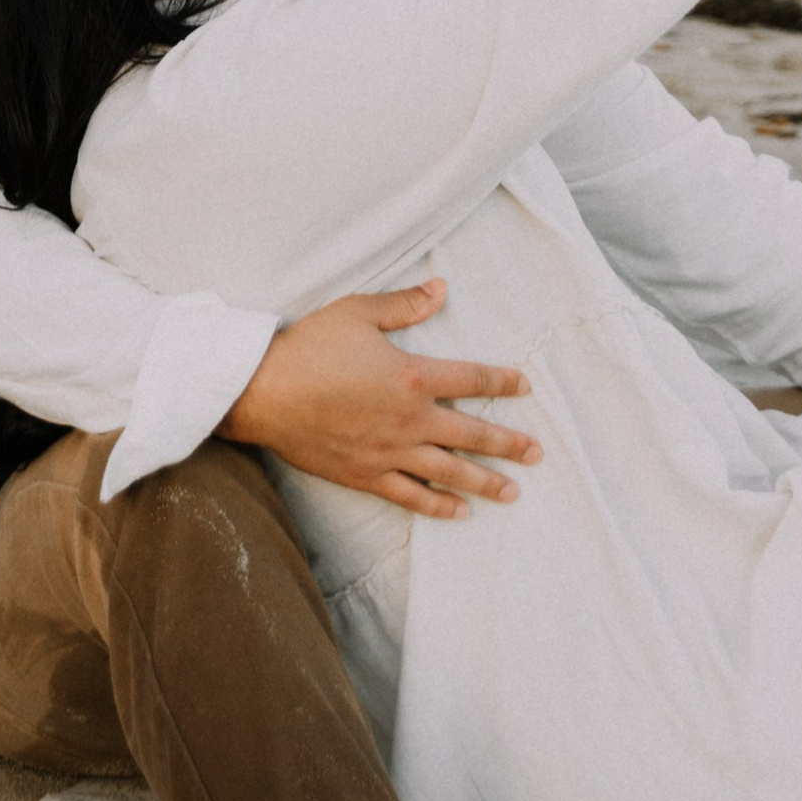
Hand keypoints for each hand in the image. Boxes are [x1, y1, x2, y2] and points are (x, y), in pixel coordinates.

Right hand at [221, 278, 540, 517]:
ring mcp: (390, 451)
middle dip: (509, 444)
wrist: (263, 391)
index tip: (526, 387)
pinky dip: (438, 505)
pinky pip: (411, 495)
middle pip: (472, 434)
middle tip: (538, 453)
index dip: (502, 382)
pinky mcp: (366, 474)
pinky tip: (459, 511)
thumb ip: (405, 304)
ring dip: (485, 482)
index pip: (471, 380)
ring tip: (513, 491)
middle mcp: (410, 419)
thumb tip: (442, 289)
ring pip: (449, 472)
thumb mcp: (358, 312)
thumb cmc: (309, 346)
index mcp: (412, 375)